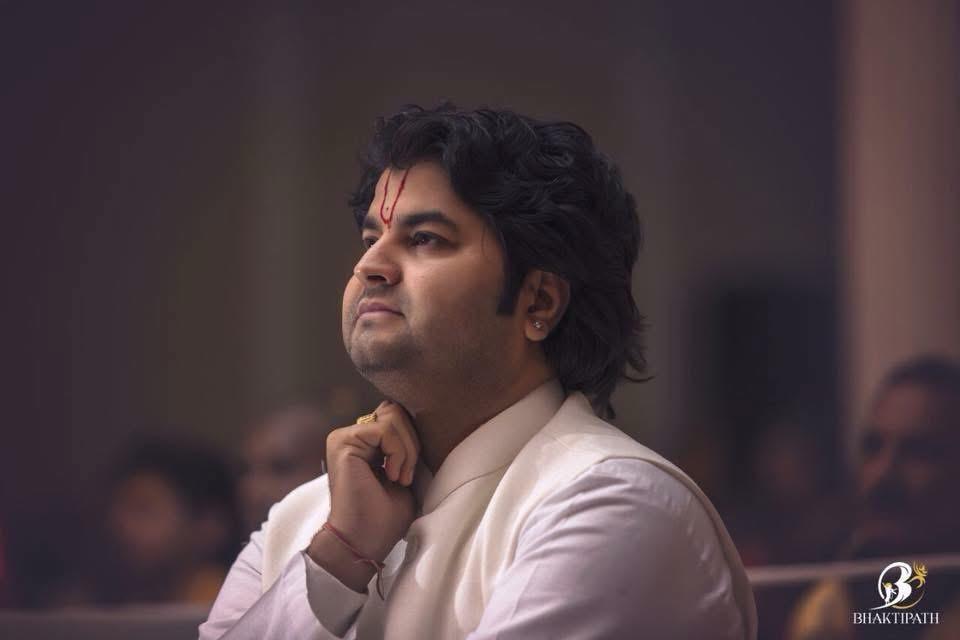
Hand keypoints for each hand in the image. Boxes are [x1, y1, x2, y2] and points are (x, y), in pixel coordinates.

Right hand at [307, 400, 419, 590]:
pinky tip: (392, 476)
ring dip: (406, 450)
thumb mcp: (404, 472)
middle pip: (395, 410)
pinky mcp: (343, 443)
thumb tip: (422, 417)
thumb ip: (404, 444)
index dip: (411, 439)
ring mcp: (344, 437)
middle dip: (411, 441)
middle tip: (405, 476)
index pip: (395, 416)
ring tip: (399, 478)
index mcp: (363, 442)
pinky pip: (384, 430)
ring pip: (392, 416)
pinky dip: (398, 453)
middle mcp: (350, 436)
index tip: (408, 475)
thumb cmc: (385, 517)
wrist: (364, 542)